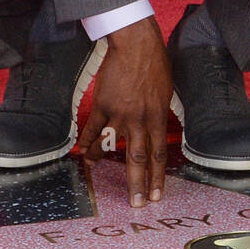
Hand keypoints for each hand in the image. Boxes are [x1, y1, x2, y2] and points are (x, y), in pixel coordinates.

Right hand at [78, 16, 171, 205]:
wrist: (136, 44)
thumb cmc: (155, 63)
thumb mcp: (167, 91)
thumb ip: (161, 112)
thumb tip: (161, 126)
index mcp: (158, 117)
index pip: (158, 155)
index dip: (157, 177)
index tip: (157, 195)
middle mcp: (140, 120)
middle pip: (138, 159)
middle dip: (137, 184)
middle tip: (136, 204)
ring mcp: (120, 114)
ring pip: (110, 146)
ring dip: (102, 160)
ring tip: (95, 170)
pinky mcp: (103, 104)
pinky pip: (93, 128)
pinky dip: (87, 141)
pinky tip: (82, 150)